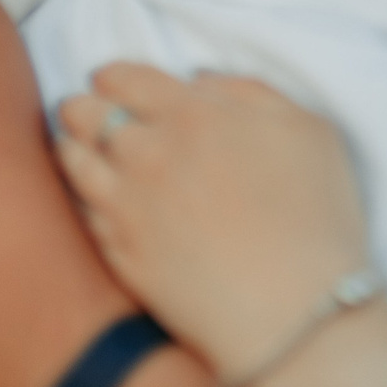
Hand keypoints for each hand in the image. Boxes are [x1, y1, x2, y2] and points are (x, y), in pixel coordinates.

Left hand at [56, 65, 371, 386]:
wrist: (291, 310)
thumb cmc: (316, 216)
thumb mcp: (308, 129)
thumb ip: (252, 92)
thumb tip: (201, 81)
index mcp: (194, 113)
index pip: (127, 77)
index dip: (114, 76)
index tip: (112, 80)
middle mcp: (147, 152)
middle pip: (86, 114)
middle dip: (83, 106)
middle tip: (85, 110)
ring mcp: (125, 205)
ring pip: (73, 160)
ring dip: (71, 145)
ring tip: (74, 145)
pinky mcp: (117, 253)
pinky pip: (80, 210)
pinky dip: (81, 194)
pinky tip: (92, 194)